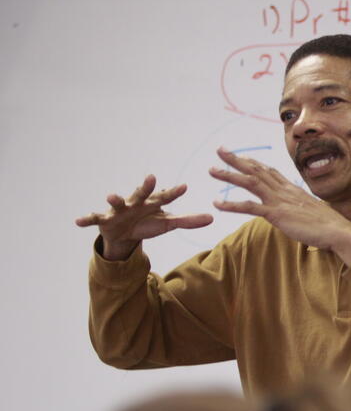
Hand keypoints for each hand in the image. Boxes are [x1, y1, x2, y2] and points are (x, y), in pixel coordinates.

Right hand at [75, 175, 213, 259]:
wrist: (123, 233)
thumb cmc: (147, 223)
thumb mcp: (168, 224)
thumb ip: (188, 221)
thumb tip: (212, 218)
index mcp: (151, 203)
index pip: (165, 197)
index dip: (175, 192)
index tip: (185, 187)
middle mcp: (135, 203)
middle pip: (142, 193)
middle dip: (146, 186)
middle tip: (152, 177)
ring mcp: (118, 210)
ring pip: (117, 203)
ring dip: (115, 199)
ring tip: (111, 196)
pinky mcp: (103, 220)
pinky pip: (93, 219)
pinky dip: (86, 219)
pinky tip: (77, 222)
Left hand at [209, 148, 350, 263]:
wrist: (338, 231)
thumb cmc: (329, 225)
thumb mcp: (312, 212)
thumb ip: (300, 209)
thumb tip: (297, 212)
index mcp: (292, 189)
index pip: (269, 171)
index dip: (254, 163)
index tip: (241, 156)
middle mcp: (284, 191)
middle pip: (257, 170)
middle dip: (237, 160)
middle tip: (220, 150)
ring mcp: (280, 201)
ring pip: (250, 182)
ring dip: (230, 175)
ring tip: (212, 170)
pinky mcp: (277, 214)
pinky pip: (250, 207)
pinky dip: (232, 205)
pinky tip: (217, 204)